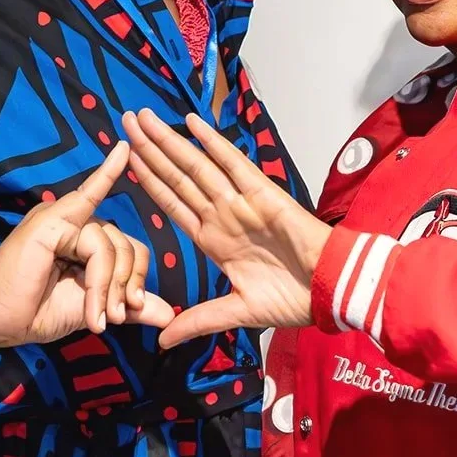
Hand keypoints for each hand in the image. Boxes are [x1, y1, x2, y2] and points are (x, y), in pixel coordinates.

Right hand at [0, 142, 174, 349]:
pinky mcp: (50, 221)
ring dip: (107, 287)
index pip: (130, 245)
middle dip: (126, 284)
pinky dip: (105, 215)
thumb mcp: (93, 309)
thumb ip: (130, 307)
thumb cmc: (35, 312)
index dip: (137, 276)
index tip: (130, 310)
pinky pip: (92, 214)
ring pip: (111, 245)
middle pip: (127, 244)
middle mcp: (75, 222)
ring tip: (96, 317)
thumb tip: (170, 314)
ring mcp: (61, 217)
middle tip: (112, 318)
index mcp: (84, 238)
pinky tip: (123, 151)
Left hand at [120, 110, 331, 348]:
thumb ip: (198, 320)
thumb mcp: (236, 312)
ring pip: (196, 166)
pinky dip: (213, 143)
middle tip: (125, 120)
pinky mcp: (263, 194)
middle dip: (149, 150)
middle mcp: (222, 215)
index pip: (172, 203)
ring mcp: (240, 202)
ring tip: (143, 117)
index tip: (124, 159)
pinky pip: (233, 164)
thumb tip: (161, 340)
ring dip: (169, 141)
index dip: (148, 180)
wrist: (331, 291)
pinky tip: (191, 123)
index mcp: (213, 239)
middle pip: (177, 177)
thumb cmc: (293, 299)